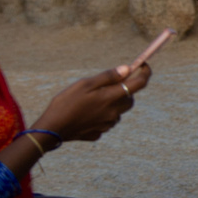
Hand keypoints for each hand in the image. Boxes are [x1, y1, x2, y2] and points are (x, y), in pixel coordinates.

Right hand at [33, 66, 150, 142]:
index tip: (143, 65)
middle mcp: (114, 112)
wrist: (52, 129)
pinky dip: (102, 114)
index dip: (145, 72)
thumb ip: (108, 77)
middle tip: (109, 84)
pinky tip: (86, 113)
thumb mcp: (85, 84)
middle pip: (130, 99)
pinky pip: (107, 121)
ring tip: (91, 100)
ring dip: (113, 103)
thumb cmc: (66, 103)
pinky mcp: (99, 132)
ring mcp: (107, 124)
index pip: (140, 84)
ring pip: (119, 110)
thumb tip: (127, 69)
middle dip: (125, 89)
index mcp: (112, 98)